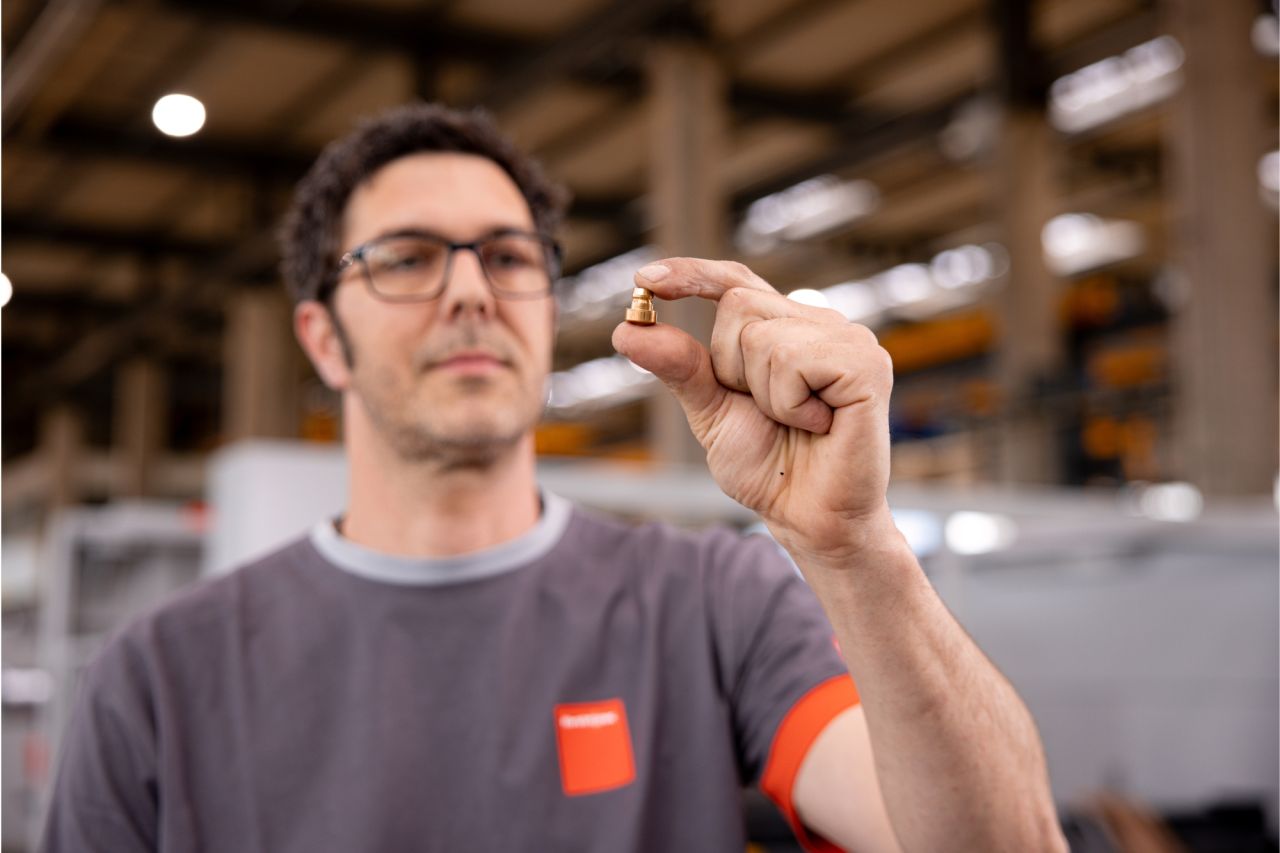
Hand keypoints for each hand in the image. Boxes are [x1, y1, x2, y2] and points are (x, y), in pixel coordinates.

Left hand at [611, 258, 897, 563]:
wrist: (808, 517)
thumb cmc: (768, 466)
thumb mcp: (709, 411)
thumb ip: (678, 368)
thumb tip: (625, 331)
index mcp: (784, 326)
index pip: (734, 280)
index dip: (692, 273)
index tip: (644, 280)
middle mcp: (818, 322)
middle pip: (738, 302)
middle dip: (730, 366)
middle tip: (767, 411)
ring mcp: (849, 338)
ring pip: (762, 335)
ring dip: (763, 392)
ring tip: (797, 421)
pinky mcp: (866, 364)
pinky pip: (795, 359)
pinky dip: (790, 403)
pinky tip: (818, 424)